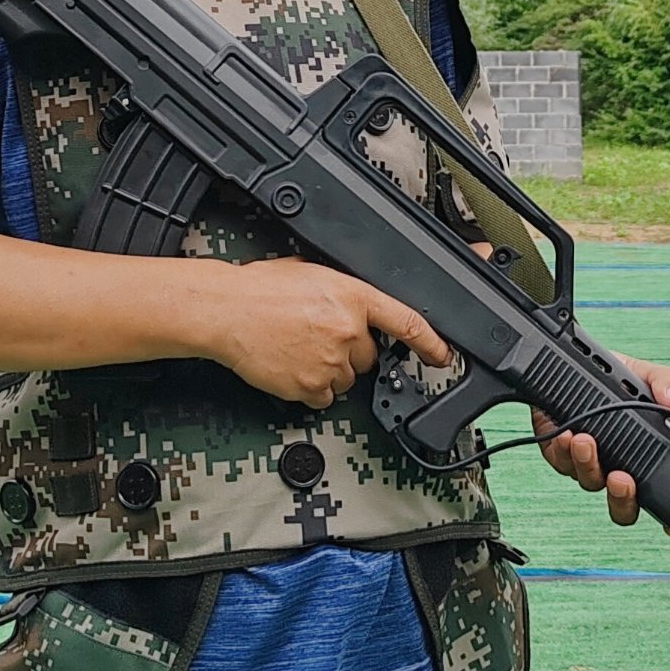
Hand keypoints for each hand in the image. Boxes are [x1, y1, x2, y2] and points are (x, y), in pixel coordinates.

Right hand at [208, 257, 452, 409]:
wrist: (227, 310)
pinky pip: (325, 398)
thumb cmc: (260, 289)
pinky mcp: (309, 387)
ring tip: (300, 349)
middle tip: (320, 337)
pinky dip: (313, 388)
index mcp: (352, 296)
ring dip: (332, 370)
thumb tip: (354, 304)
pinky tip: (294, 367)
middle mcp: (346, 330)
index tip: (442, 356)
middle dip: (351, 351)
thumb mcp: (312, 272)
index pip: (406, 322)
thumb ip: (343, 290)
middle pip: (369, 357)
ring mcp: (330, 362)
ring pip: (347, 379)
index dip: (431, 343)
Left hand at [535, 352, 669, 533]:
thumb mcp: (649, 376)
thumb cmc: (620, 377)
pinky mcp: (560, 453)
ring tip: (586, 441)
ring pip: (589, 482)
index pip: (664, 500)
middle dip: (622, 497)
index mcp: (648, 458)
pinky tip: (565, 434)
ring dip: (588, 466)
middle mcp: (620, 468)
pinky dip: (562, 450)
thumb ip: (668, 385)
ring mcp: (590, 464)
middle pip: (624, 506)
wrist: (580, 361)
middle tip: (620, 477)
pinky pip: (560, 463)